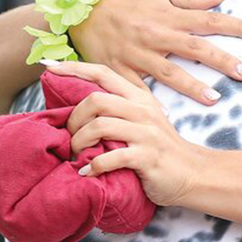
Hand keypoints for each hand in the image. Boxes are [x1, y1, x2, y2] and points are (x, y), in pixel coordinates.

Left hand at [51, 61, 203, 206]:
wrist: (193, 174)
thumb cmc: (160, 149)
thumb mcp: (143, 121)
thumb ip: (119, 110)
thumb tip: (82, 105)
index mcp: (139, 97)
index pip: (103, 73)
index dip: (74, 68)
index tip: (48, 67)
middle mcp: (142, 110)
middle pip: (96, 100)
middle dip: (74, 119)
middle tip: (69, 137)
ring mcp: (146, 133)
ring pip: (99, 126)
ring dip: (79, 142)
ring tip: (75, 155)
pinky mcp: (147, 157)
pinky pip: (110, 158)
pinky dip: (92, 166)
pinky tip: (87, 173)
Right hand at [69, 0, 241, 104]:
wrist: (84, 13)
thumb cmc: (128, 4)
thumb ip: (191, 0)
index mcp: (169, 16)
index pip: (210, 20)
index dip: (237, 26)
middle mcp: (156, 35)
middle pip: (195, 48)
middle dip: (223, 60)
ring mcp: (137, 54)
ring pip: (168, 72)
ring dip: (192, 86)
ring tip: (215, 99)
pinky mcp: (120, 71)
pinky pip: (136, 90)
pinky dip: (149, 104)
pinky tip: (166, 119)